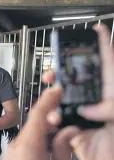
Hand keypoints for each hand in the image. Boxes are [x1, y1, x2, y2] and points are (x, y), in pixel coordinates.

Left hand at [3, 85, 80, 159]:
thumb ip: (64, 149)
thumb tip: (67, 132)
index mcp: (28, 150)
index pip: (38, 115)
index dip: (48, 99)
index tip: (56, 88)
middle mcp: (15, 151)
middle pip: (33, 124)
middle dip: (49, 117)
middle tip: (66, 117)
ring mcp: (11, 158)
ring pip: (30, 134)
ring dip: (44, 131)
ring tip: (62, 134)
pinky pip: (25, 145)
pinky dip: (38, 141)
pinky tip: (50, 147)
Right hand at [45, 24, 113, 159]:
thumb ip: (109, 108)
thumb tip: (88, 108)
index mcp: (111, 92)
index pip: (108, 64)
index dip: (102, 45)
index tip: (95, 30)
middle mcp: (96, 100)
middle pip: (77, 78)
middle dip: (63, 73)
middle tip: (52, 75)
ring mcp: (82, 114)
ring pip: (62, 98)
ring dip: (52, 100)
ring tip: (51, 104)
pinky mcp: (71, 129)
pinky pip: (56, 120)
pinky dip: (51, 120)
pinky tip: (52, 123)